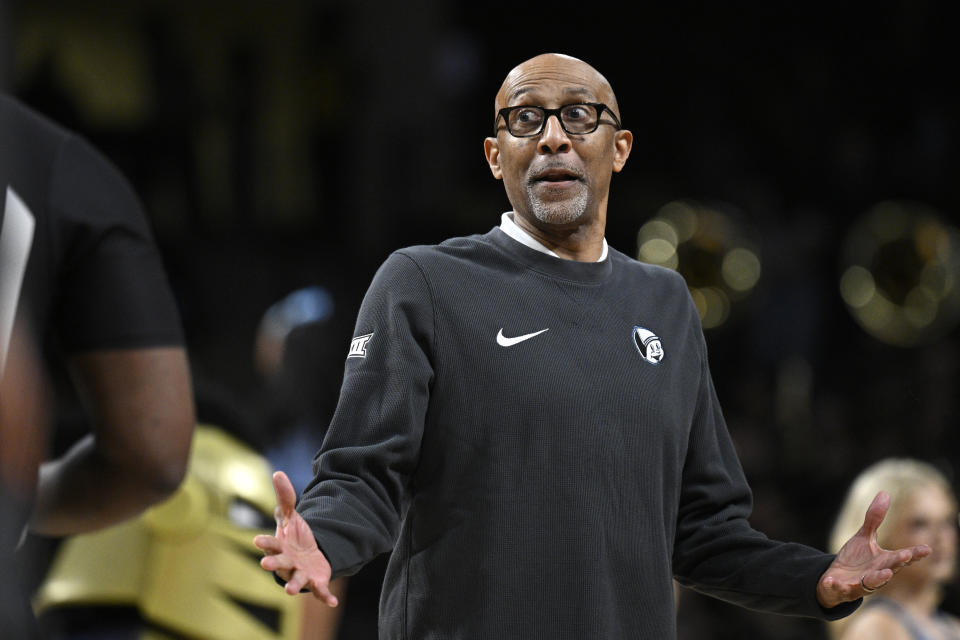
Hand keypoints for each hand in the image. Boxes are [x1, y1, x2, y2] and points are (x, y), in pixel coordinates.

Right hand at [253, 471, 338, 605]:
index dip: (264, 542)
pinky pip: (320, 591)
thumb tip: (278, 473)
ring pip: (295, 581)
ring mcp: (301, 573)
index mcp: (280, 547)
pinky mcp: (316, 582)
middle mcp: (287, 563)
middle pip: (278, 564)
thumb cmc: (294, 537)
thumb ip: (285, 498)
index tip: (257, 541)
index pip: (269, 544)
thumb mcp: (291, 516)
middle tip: (264, 564)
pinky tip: (333, 602)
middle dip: (273, 564)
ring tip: (289, 590)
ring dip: (292, 585)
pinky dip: (325, 596)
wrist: (309, 555)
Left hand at [816, 491, 930, 607]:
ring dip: (878, 579)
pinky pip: (839, 589)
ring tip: (885, 573)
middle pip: (890, 569)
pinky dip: (835, 585)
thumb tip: (885, 493)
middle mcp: (876, 575)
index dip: (914, 554)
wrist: (834, 581)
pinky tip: (830, 580)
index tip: (926, 549)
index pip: (901, 558)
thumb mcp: (864, 537)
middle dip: (898, 563)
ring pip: (871, 584)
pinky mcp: (843, 589)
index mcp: (883, 562)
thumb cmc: (855, 560)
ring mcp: (860, 584)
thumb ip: (874, 518)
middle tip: (906, 556)